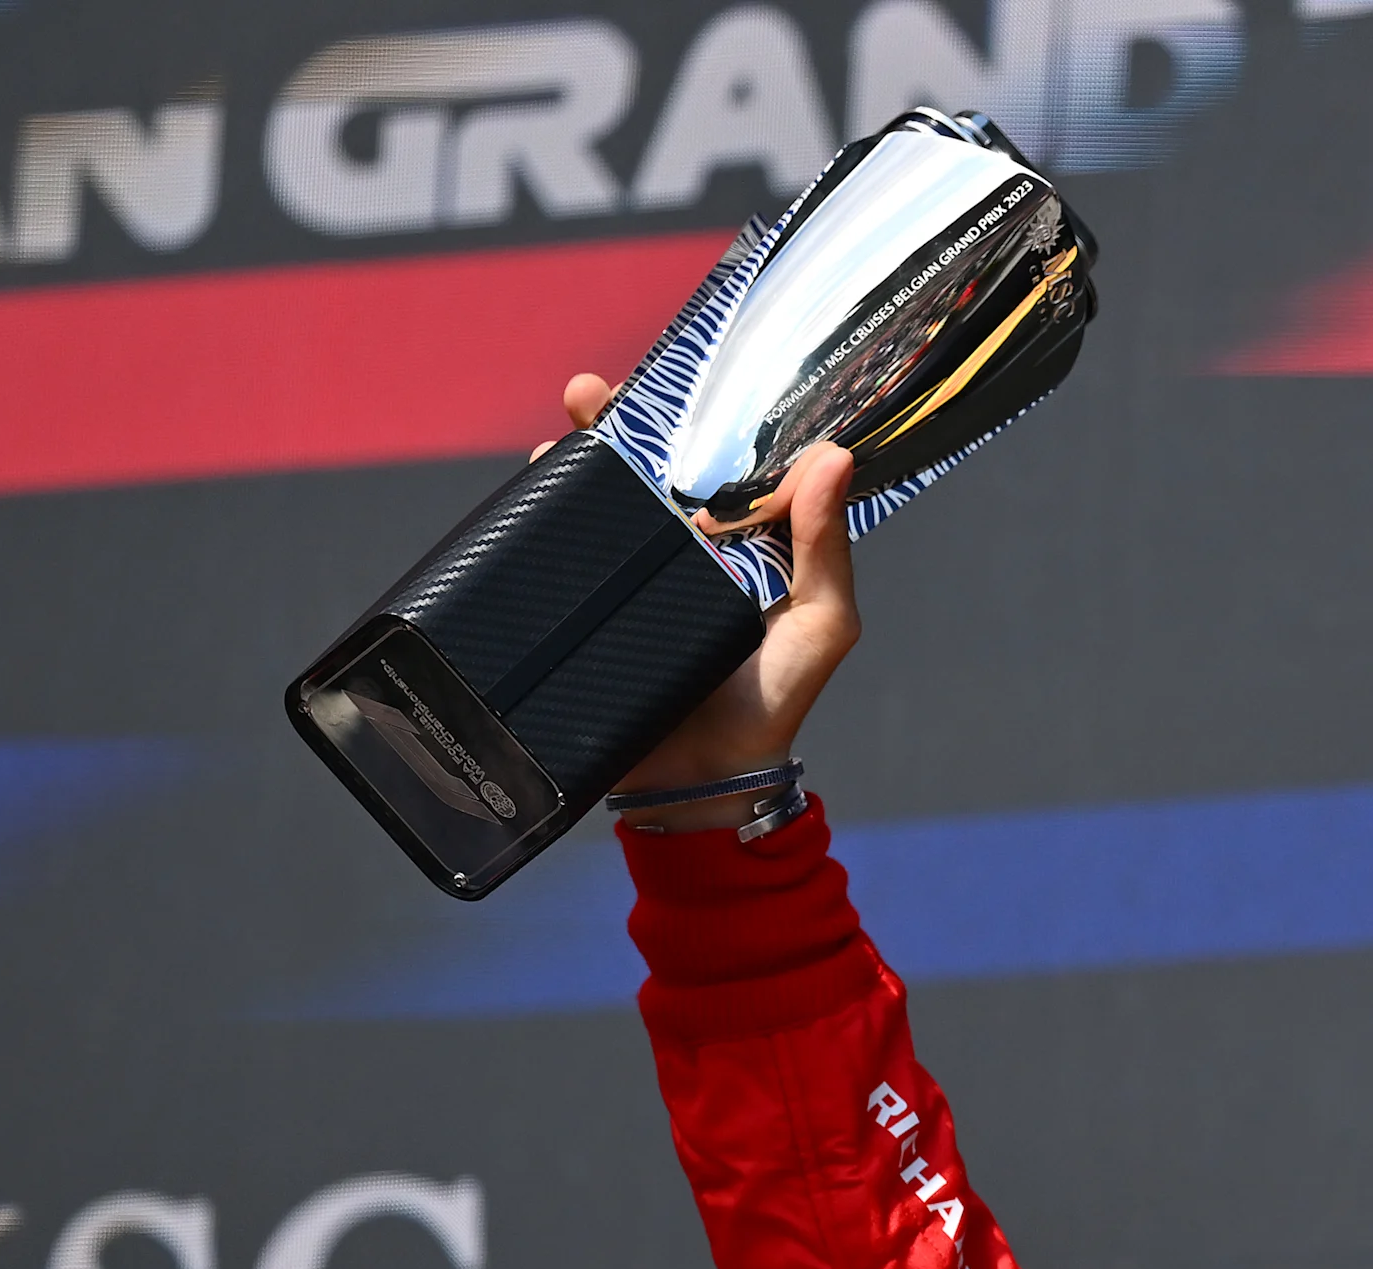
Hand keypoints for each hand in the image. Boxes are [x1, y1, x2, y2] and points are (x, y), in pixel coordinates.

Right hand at [552, 372, 863, 829]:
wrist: (702, 785)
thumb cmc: (773, 703)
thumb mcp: (821, 624)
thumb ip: (826, 547)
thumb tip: (835, 458)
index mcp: (746, 542)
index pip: (723, 462)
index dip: (700, 416)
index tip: (681, 379)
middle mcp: (687, 549)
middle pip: (651, 465)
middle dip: (619, 421)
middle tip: (593, 393)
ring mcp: (635, 575)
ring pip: (603, 497)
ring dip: (579, 453)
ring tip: (569, 428)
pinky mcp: (590, 605)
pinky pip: (563, 548)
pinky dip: (543, 509)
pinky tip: (538, 479)